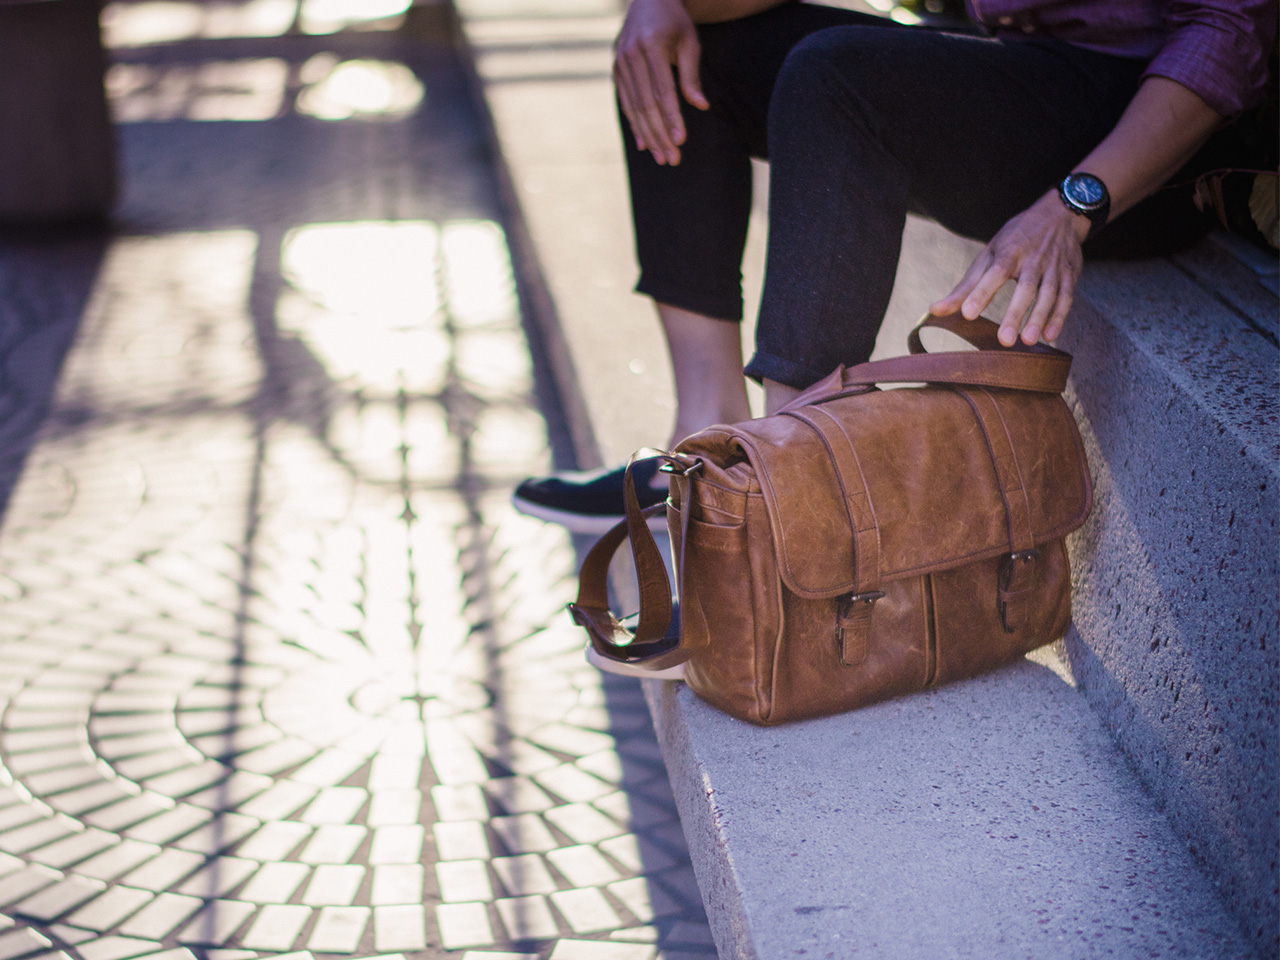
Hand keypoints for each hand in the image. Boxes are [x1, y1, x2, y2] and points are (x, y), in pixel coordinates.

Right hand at [614, 0, 709, 165]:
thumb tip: (701, 105)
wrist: (648, 1)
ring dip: (648, 136)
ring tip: (661, 157)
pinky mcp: (616, 70)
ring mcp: (620, 63)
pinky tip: (644, 144)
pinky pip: (626, 103)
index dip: (672, 117)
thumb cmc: (674, 22)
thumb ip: (692, 74)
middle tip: (672, 158)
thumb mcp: (689, 42)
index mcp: (651, 46)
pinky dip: (635, 125)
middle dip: (660, 135)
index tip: (681, 140)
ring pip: (634, 108)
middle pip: (646, 104)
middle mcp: (631, 55)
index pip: (662, 90)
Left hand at [930, 191, 1090, 346]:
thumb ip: (966, 286)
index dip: (982, 293)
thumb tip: (936, 310)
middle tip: (1004, 340)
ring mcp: (1054, 267)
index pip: (994, 273)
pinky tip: (1049, 336)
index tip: (968, 313)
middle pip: (1025, 288)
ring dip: (1039, 318)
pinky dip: (1059, 317)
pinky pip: (1067, 297)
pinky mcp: (1070, 274)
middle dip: (1015, 314)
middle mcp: (1034, 259)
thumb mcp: (989, 254)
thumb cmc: (1017, 239)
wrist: (1060, 214)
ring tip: (1027, 341)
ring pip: (1049, 294)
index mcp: (1010, 251)